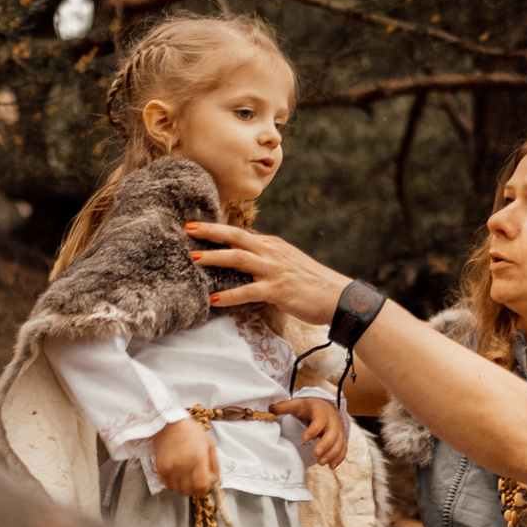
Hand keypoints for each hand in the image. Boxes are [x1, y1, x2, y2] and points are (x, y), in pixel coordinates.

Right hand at [150, 415, 219, 496]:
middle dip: (196, 490)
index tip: (206, 486)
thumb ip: (215, 466)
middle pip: (190, 491)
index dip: (205, 490)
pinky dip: (174, 484)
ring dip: (184, 488)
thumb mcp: (209, 445)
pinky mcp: (161, 469)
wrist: (169, 424)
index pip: (201, 486)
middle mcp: (183, 465)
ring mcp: (170, 468)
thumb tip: (217, 483)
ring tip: (187, 478)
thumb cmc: (191, 432)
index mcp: (197, 458)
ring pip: (179, 490)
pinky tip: (178, 475)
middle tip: (197, 482)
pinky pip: (168, 486)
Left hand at [184, 221, 357, 324]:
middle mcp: (272, 252)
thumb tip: (246, 262)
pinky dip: (228, 295)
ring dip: (214, 257)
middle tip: (187, 229)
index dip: (218, 229)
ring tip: (194, 258)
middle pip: (236, 236)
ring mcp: (274, 270)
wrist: (339, 298)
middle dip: (210, 231)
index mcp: (273, 245)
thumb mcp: (288, 265)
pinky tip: (213, 300)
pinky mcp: (278, 290)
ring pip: (239, 258)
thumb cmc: (312, 285)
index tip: (197, 226)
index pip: (241, 233)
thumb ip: (267, 261)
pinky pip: (247, 291)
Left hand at [269, 396, 346, 467]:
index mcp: (320, 412)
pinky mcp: (340, 438)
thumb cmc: (308, 407)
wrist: (325, 406)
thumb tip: (270, 409)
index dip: (313, 430)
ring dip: (332, 454)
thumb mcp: (297, 404)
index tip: (304, 439)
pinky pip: (343, 448)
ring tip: (321, 463)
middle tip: (316, 454)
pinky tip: (331, 466)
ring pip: (339, 442)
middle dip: (326, 445)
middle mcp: (332, 421)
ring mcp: (338, 430)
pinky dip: (339, 458)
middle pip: (333, 433)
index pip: (319, 421)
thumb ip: (285, 406)